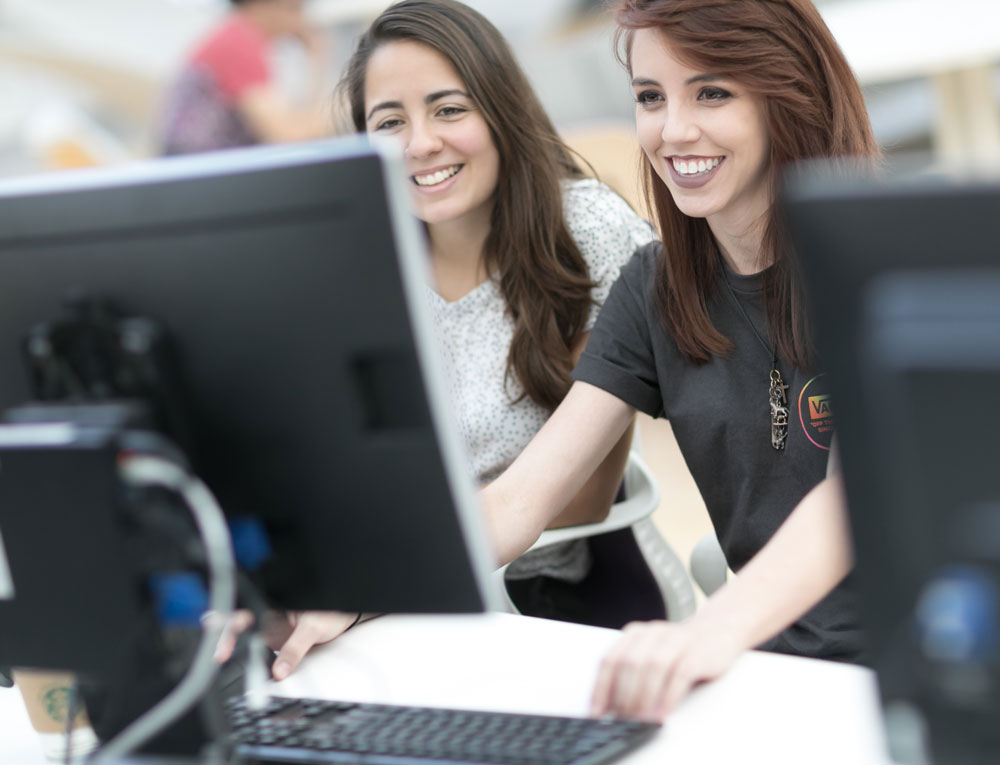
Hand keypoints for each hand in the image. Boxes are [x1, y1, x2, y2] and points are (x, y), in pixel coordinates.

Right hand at [210, 609, 360, 679]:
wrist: (345, 621)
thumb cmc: (330, 613)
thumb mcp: (312, 629)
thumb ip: (295, 649)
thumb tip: (279, 671)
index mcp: (275, 605)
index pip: (247, 612)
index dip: (231, 623)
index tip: (222, 636)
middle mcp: (269, 617)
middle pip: (241, 627)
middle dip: (227, 638)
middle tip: (220, 656)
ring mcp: (271, 631)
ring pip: (247, 641)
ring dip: (237, 651)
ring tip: (225, 661)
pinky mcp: (276, 644)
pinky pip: (260, 653)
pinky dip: (253, 662)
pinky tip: (247, 670)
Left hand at [589, 616, 744, 721]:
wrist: (718, 632)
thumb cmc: (679, 651)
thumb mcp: (651, 656)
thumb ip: (631, 674)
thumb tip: (610, 707)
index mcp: (635, 634)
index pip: (610, 660)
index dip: (601, 687)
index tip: (597, 711)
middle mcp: (653, 633)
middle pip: (630, 663)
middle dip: (623, 695)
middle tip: (622, 718)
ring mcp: (676, 640)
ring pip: (653, 666)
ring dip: (644, 696)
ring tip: (640, 719)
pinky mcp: (697, 652)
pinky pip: (680, 674)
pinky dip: (668, 696)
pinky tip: (663, 713)